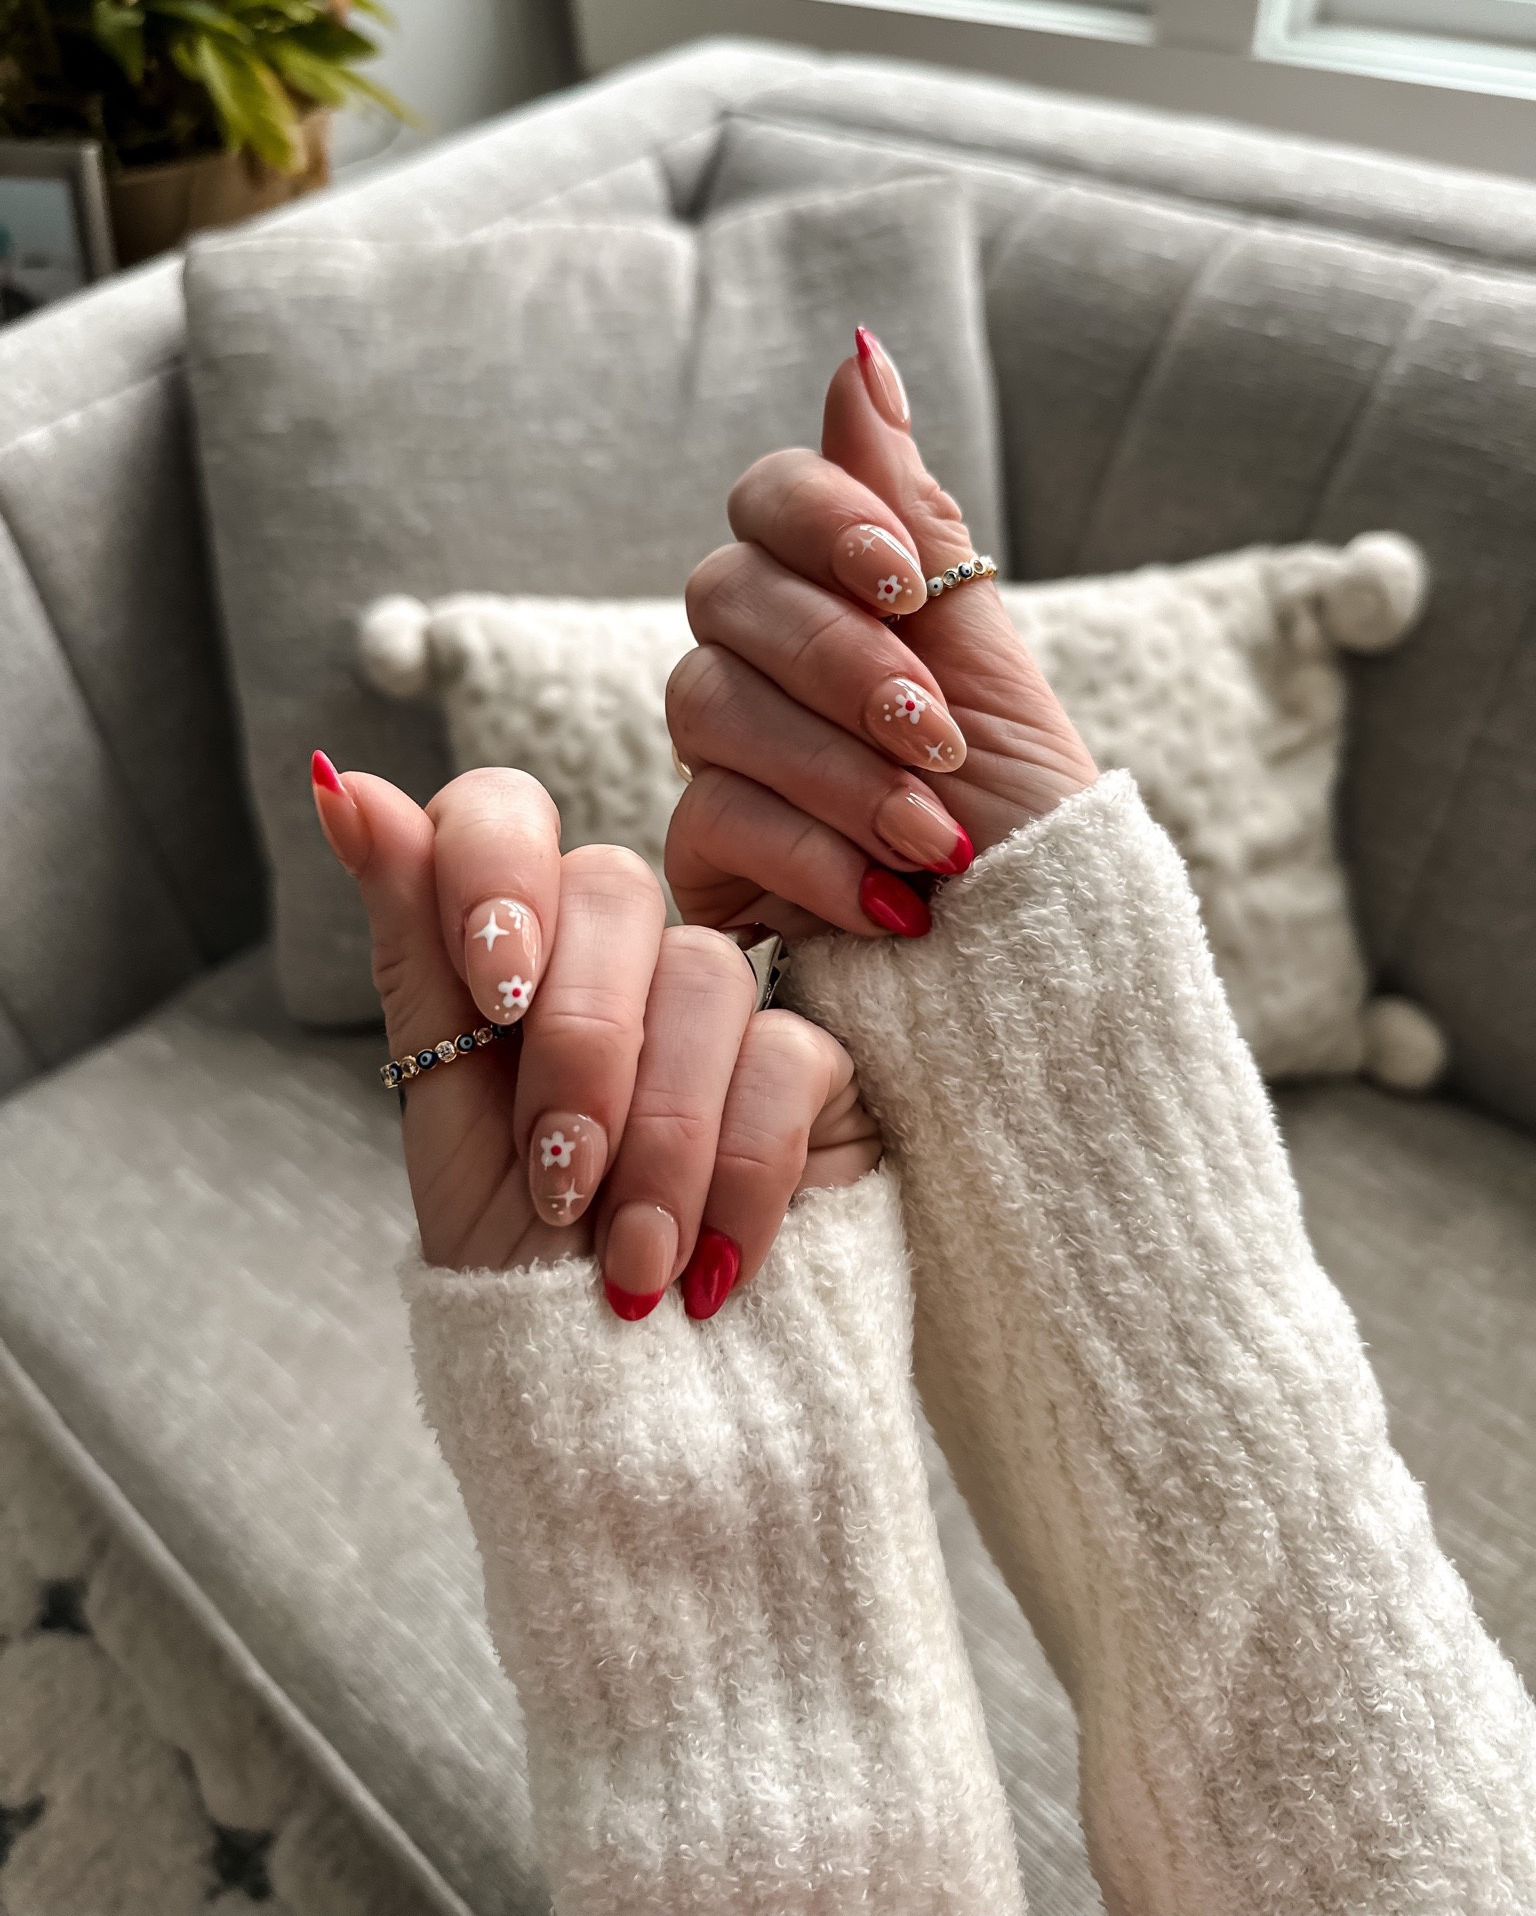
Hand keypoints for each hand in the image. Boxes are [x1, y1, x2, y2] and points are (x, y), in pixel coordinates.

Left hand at [310, 759, 878, 1314]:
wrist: (631, 1407)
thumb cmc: (521, 1266)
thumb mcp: (443, 1114)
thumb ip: (414, 945)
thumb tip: (342, 782)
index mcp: (518, 950)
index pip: (504, 813)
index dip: (499, 875)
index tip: (493, 996)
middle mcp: (621, 957)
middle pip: (614, 886)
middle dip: (580, 1046)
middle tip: (560, 1177)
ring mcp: (726, 1005)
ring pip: (707, 972)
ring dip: (658, 1135)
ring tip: (629, 1261)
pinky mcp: (819, 1067)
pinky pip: (787, 1057)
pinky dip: (737, 1171)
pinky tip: (707, 1264)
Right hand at [666, 329, 1098, 937]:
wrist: (1037, 961)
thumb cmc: (1023, 811)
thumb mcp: (987, 656)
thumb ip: (911, 514)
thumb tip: (861, 351)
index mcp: (830, 599)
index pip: (769, 501)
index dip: (826, 523)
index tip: (905, 583)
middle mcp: (759, 665)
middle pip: (728, 595)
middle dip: (844, 664)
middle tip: (938, 736)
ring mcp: (721, 759)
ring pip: (709, 704)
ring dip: (839, 771)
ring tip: (936, 834)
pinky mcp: (700, 858)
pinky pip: (713, 817)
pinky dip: (816, 856)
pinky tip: (893, 902)